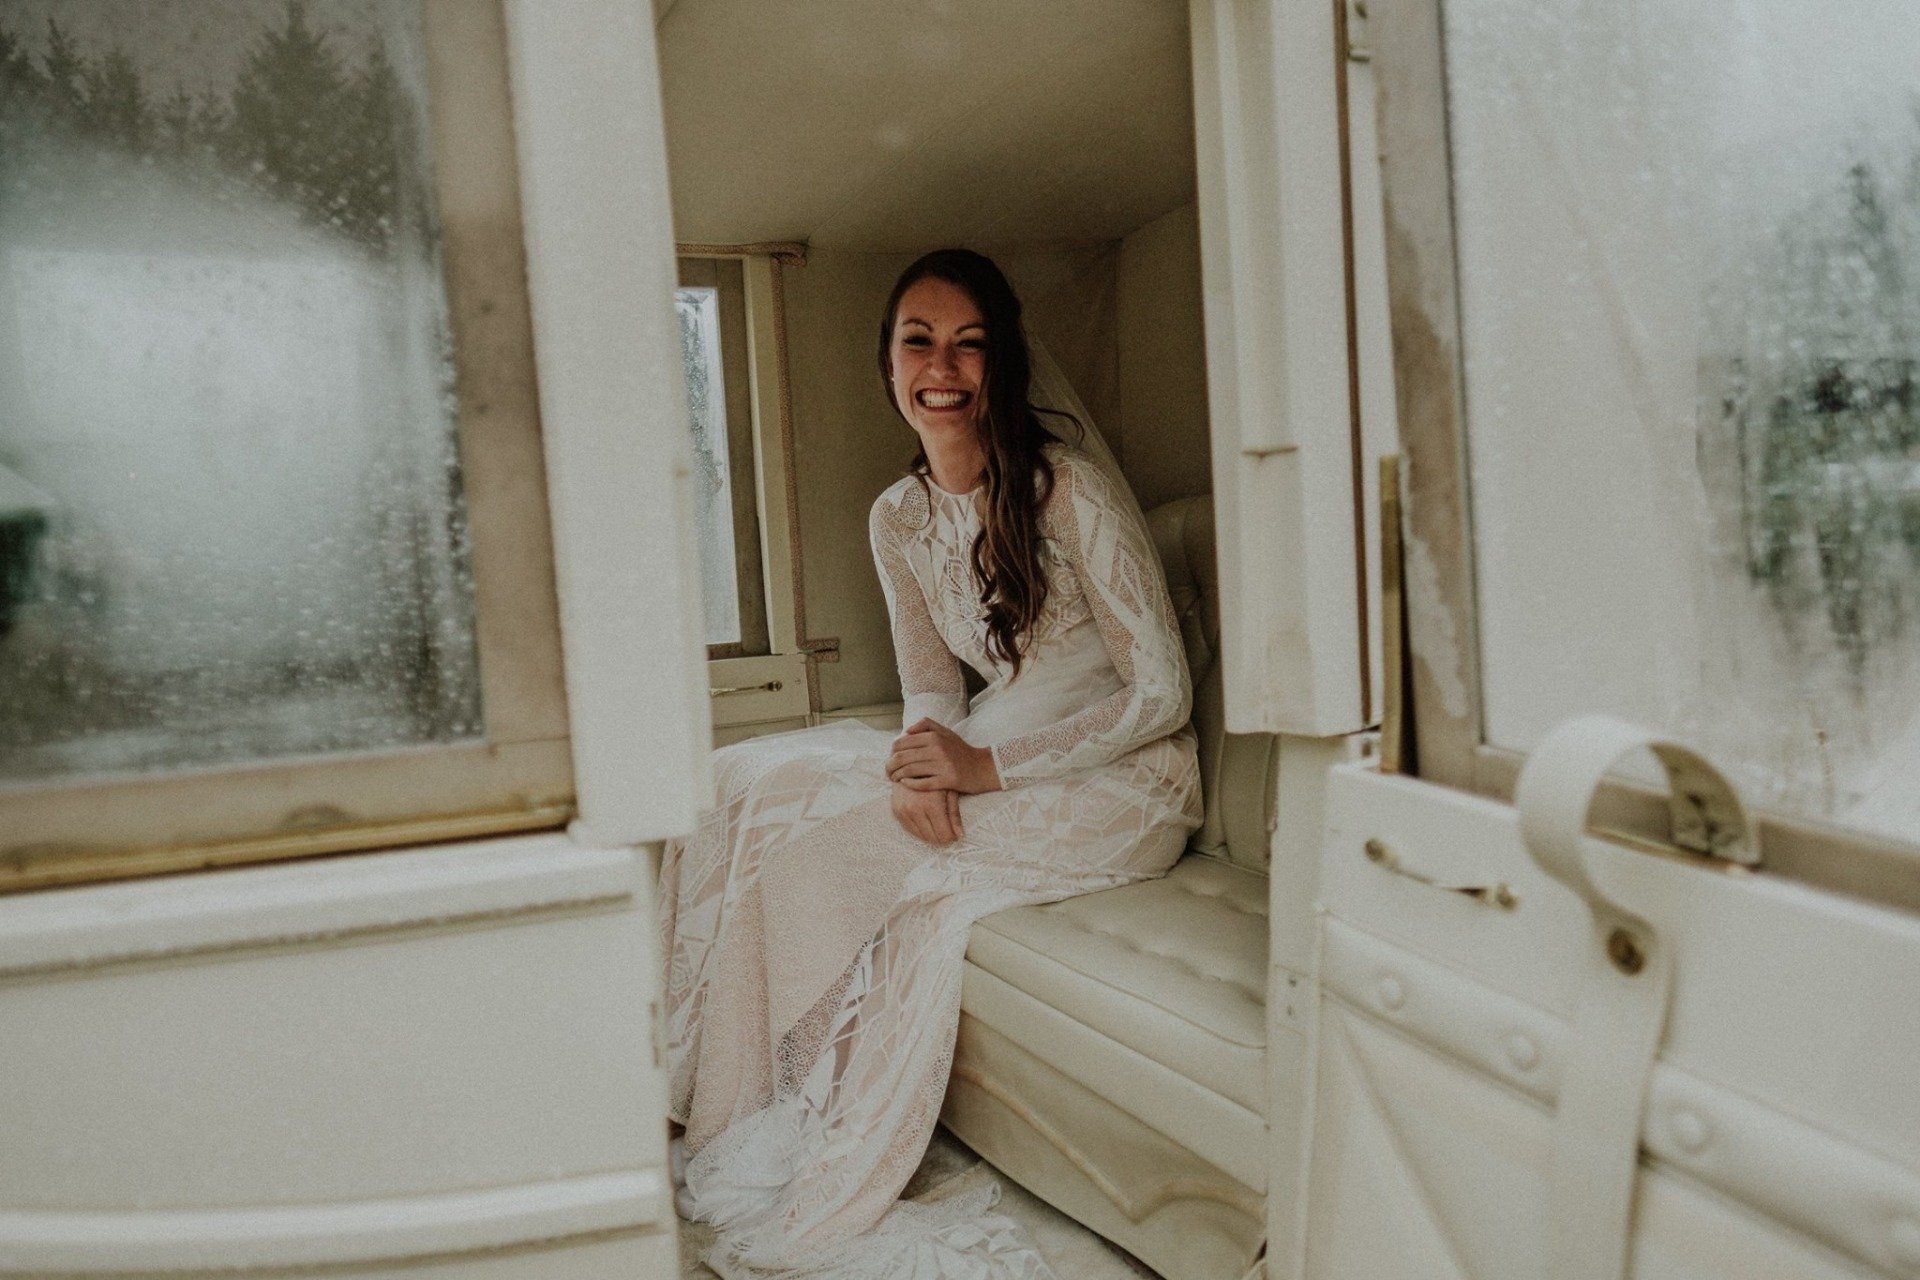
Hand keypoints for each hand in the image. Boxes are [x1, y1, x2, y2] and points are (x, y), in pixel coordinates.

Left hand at [886, 718, 1001, 793]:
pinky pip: (922, 784)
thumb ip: (926, 725)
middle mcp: (938, 749)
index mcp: (934, 736)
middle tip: (888, 772)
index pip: (902, 743)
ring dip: (897, 776)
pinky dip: (910, 784)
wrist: (983, 767)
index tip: (891, 758)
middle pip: (902, 758)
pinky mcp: (948, 780)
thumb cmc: (961, 750)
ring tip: (894, 779)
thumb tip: (907, 730)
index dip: (892, 752)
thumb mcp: (946, 732)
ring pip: (909, 771)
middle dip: (890, 766)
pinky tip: (905, 784)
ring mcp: (943, 765)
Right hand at [891, 782, 963, 844]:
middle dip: (942, 836)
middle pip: (933, 839)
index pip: (944, 836)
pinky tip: (926, 820)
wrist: (912, 763)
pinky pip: (909, 830)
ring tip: (936, 822)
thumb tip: (960, 836)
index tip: (955, 832)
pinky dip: (919, 829)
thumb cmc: (937, 775)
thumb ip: (954, 814)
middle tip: (947, 827)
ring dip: (930, 833)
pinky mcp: (896, 810)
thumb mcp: (950, 791)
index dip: (952, 836)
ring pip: (921, 836)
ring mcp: (904, 811)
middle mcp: (916, 809)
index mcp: (932, 805)